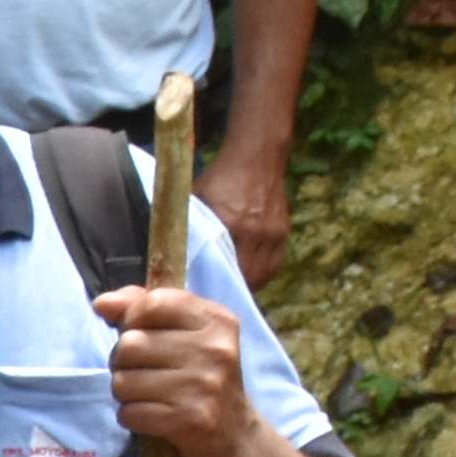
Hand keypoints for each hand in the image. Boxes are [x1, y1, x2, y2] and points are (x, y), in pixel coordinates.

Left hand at [95, 284, 267, 456]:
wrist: (235, 437)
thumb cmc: (200, 379)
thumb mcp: (184, 334)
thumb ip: (142, 308)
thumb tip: (102, 303)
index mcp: (216, 320)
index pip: (152, 302)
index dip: (132, 319)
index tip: (142, 334)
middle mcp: (215, 349)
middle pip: (129, 344)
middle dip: (123, 363)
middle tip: (146, 374)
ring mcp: (205, 385)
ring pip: (123, 381)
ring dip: (126, 393)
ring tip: (150, 396)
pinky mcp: (191, 419)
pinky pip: (130, 413)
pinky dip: (132, 418)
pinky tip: (154, 417)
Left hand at [202, 150, 292, 288]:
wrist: (257, 157)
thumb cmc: (219, 177)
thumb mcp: (196, 199)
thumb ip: (189, 227)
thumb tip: (171, 255)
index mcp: (231, 223)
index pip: (222, 269)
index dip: (212, 286)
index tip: (200, 295)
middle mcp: (256, 232)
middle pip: (246, 278)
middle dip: (230, 291)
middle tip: (214, 299)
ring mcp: (274, 234)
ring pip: (263, 274)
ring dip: (248, 285)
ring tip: (231, 291)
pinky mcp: (284, 233)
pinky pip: (273, 265)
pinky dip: (261, 274)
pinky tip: (248, 276)